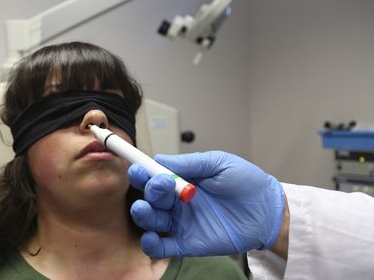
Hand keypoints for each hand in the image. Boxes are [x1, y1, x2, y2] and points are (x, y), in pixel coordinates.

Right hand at [128, 151, 284, 257]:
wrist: (268, 212)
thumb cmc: (246, 183)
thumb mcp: (218, 164)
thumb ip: (190, 163)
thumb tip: (159, 158)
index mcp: (182, 180)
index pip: (154, 176)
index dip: (143, 173)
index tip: (138, 168)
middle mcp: (177, 202)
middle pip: (150, 197)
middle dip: (149, 190)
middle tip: (162, 185)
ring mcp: (182, 223)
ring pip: (152, 220)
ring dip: (144, 214)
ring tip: (147, 208)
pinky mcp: (188, 243)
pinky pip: (163, 247)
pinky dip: (151, 244)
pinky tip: (150, 237)